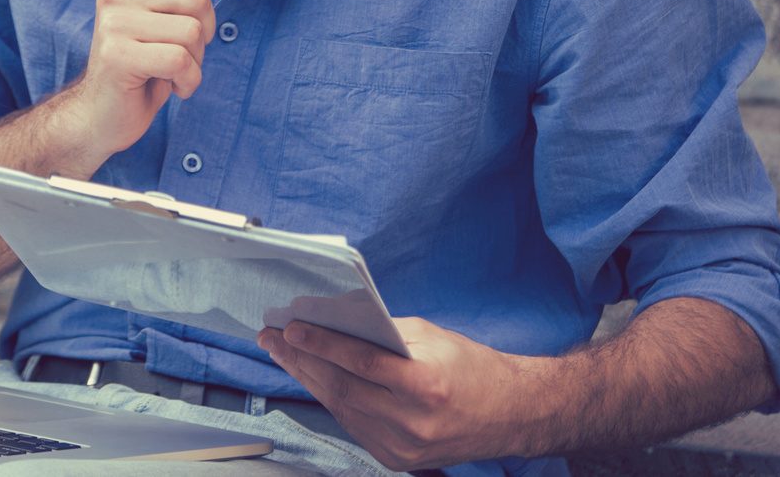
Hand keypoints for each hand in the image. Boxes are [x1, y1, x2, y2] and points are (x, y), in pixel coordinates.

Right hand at [56, 0, 216, 167]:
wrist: (102, 114)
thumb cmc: (144, 64)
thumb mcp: (161, 16)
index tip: (194, 5)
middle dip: (205, 30)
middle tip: (183, 49)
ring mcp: (114, 23)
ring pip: (193, 31)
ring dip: (196, 60)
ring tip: (172, 69)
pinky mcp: (117, 56)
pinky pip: (180, 60)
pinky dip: (188, 81)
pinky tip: (170, 85)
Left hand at [257, 317, 539, 469]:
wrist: (508, 415)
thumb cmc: (469, 366)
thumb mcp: (431, 336)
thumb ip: (383, 332)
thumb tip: (333, 321)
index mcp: (427, 385)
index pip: (362, 363)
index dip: (323, 344)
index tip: (291, 327)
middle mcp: (413, 422)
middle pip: (343, 388)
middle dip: (301, 359)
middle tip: (271, 336)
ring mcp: (403, 447)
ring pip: (341, 408)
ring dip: (307, 378)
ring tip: (283, 353)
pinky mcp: (396, 459)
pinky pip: (352, 424)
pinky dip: (329, 398)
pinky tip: (312, 376)